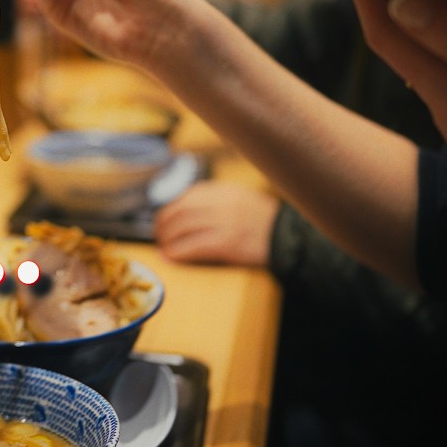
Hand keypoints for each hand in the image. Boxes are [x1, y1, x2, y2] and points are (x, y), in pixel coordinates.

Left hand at [153, 180, 279, 266]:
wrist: (288, 238)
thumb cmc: (264, 223)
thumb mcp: (242, 200)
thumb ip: (217, 201)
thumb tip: (185, 210)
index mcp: (226, 191)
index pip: (188, 195)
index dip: (170, 208)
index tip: (164, 218)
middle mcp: (223, 203)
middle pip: (180, 210)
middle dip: (163, 224)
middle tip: (158, 234)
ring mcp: (225, 222)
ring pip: (182, 227)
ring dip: (167, 238)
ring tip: (163, 246)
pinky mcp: (227, 243)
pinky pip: (193, 246)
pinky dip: (177, 251)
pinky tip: (171, 256)